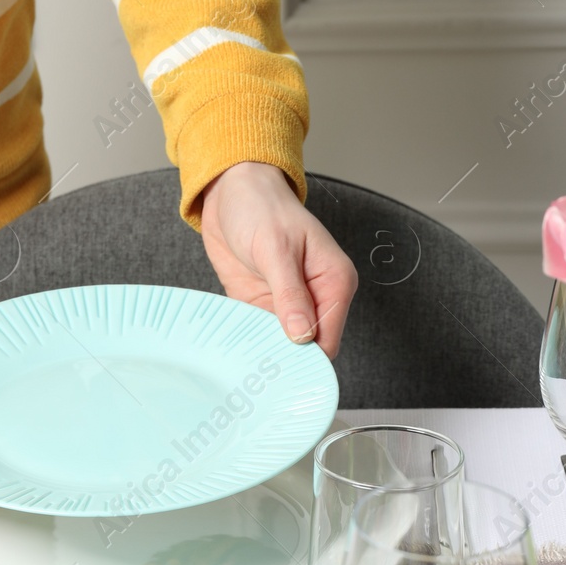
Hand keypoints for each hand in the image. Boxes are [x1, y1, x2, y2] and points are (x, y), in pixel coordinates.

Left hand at [200, 161, 356, 357]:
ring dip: (264, 353)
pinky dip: (247, 341)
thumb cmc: (262, 207)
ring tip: (244, 365)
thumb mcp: (276, 249)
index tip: (284, 372)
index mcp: (334, 281)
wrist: (231, 191)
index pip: (328, 338)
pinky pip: (258, 334)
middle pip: (307, 349)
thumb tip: (302, 336)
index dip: (308, 359)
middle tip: (259, 373)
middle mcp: (316, 297)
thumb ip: (290, 295)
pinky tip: (234, 349)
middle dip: (285, 361)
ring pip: (281, 347)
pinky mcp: (261, 305)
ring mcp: (287, 304)